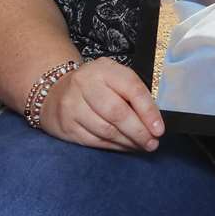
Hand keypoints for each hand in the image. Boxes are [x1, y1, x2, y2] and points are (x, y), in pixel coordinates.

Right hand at [41, 58, 162, 152]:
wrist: (55, 91)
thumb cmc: (94, 86)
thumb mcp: (113, 78)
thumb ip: (131, 93)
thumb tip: (154, 121)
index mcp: (103, 69)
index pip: (131, 88)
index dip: (148, 110)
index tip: (159, 129)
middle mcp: (85, 84)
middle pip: (117, 113)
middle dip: (139, 131)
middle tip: (152, 143)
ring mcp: (73, 106)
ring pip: (106, 130)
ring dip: (128, 142)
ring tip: (142, 146)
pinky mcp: (66, 126)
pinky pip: (95, 141)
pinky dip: (114, 146)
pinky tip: (125, 147)